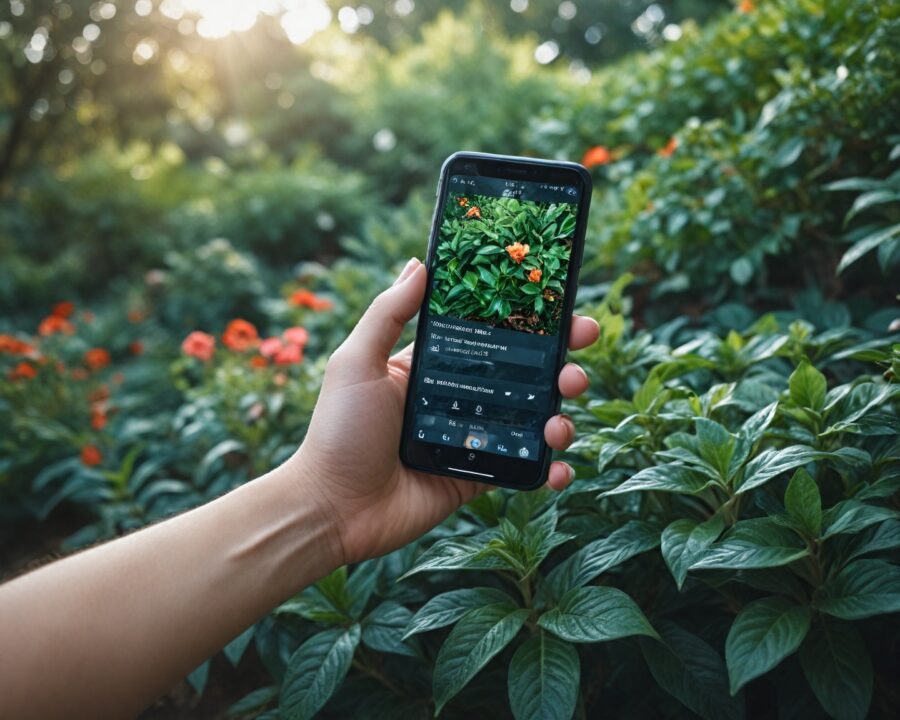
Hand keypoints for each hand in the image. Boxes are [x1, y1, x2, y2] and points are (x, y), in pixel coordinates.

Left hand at [290, 258, 598, 565]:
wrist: (333, 509)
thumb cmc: (338, 431)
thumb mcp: (357, 363)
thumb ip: (387, 313)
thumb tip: (419, 262)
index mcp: (434, 366)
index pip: (491, 334)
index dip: (528, 320)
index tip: (562, 305)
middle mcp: (459, 398)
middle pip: (525, 374)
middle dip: (561, 363)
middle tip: (578, 357)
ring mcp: (472, 439)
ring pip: (534, 421)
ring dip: (561, 417)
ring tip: (560, 422)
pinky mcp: (478, 478)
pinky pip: (526, 470)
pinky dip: (551, 470)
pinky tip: (559, 469)